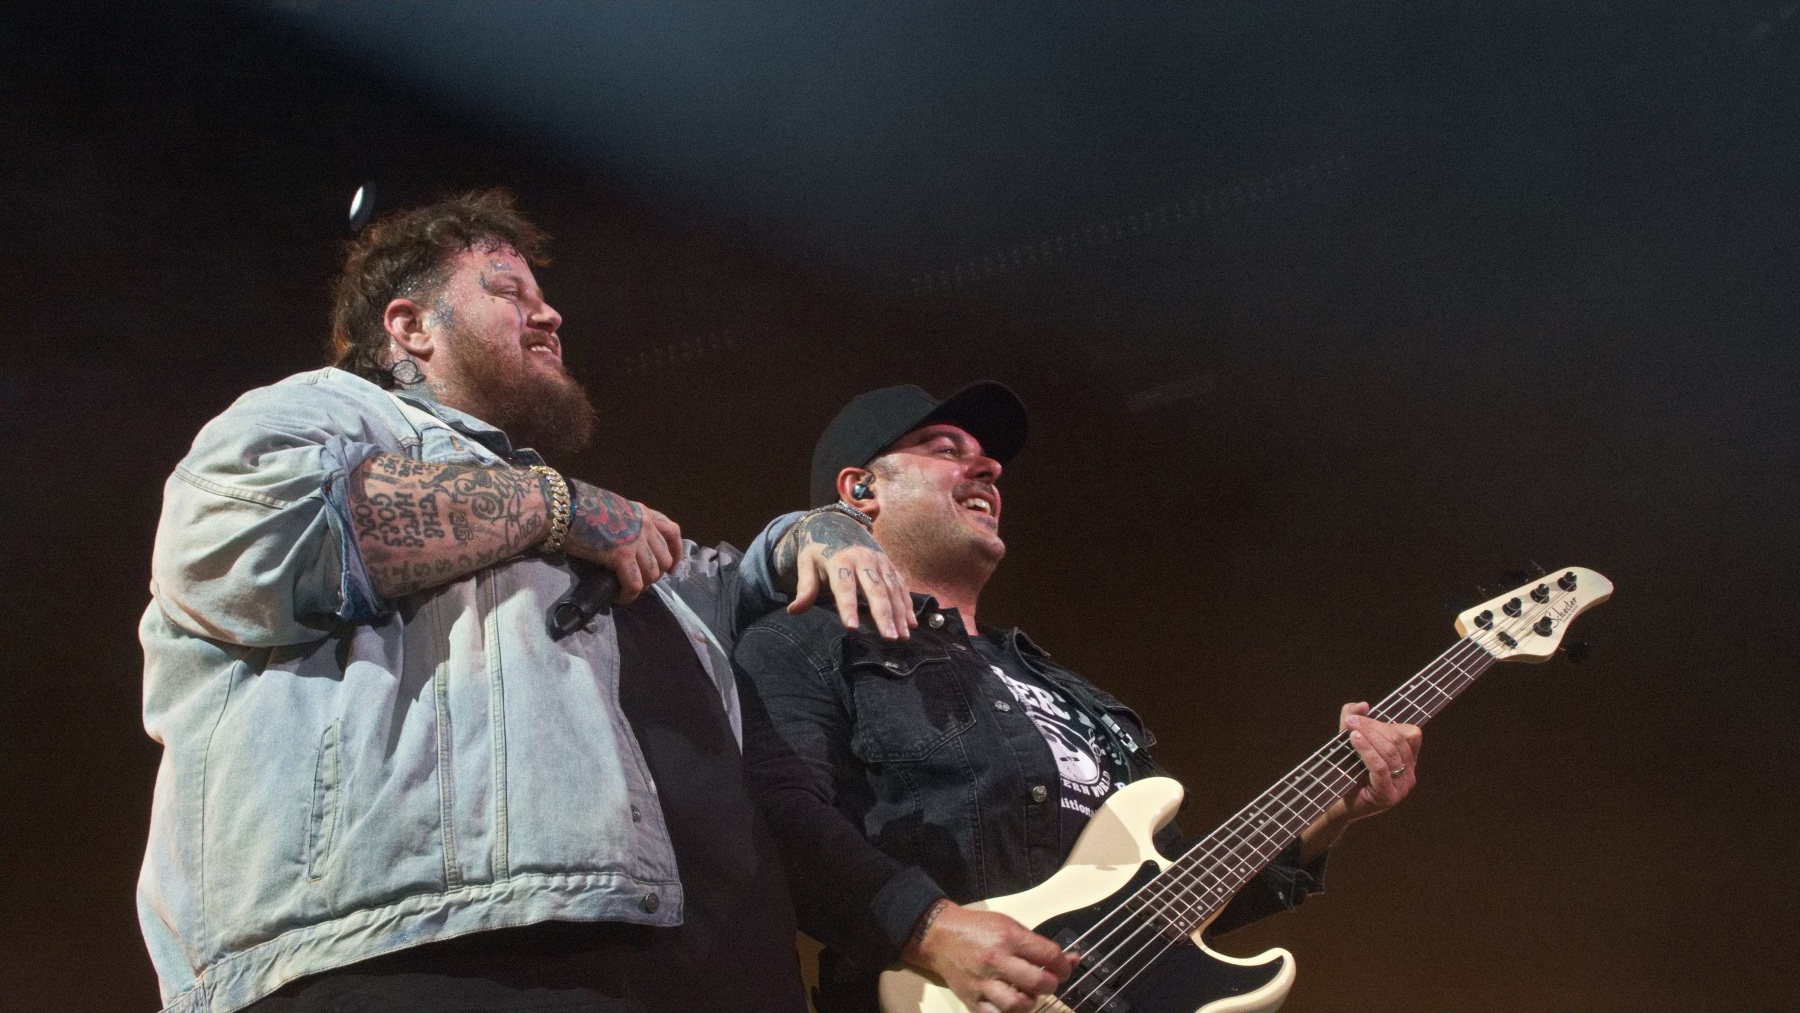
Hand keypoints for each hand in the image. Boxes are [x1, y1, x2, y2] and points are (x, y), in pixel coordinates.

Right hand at [562, 478, 681, 603]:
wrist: (564, 507)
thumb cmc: (581, 505)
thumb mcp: (614, 508)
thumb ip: (627, 523)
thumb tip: (627, 541)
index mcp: (644, 512)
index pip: (673, 533)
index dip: (676, 553)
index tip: (671, 568)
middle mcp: (646, 526)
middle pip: (665, 559)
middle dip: (654, 575)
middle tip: (638, 581)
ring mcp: (636, 541)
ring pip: (653, 574)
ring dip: (641, 586)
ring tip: (626, 589)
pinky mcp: (622, 556)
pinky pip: (635, 584)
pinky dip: (628, 595)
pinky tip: (619, 598)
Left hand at [778, 511, 914, 639]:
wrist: (837, 521)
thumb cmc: (819, 547)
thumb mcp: (806, 562)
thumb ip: (805, 587)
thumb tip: (794, 611)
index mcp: (840, 559)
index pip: (844, 586)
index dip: (848, 607)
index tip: (852, 628)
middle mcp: (864, 559)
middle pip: (875, 589)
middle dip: (883, 615)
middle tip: (889, 638)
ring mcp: (880, 561)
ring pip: (892, 589)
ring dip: (899, 613)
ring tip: (902, 636)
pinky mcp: (889, 564)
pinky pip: (901, 585)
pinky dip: (907, 604)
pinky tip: (911, 623)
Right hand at [903, 902, 1072, 1012]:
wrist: (941, 937)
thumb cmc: (977, 929)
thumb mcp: (1010, 926)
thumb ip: (1039, 945)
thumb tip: (1071, 960)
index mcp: (1008, 938)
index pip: (1049, 955)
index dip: (1063, 966)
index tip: (1063, 969)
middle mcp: (996, 960)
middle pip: (1037, 982)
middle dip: (1051, 985)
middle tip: (1048, 982)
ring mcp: (982, 982)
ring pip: (1017, 1004)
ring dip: (1031, 1002)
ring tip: (1028, 994)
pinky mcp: (971, 999)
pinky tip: (1010, 1003)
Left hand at [1339, 703, 1422, 820]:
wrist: (1337, 803)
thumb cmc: (1346, 772)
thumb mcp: (1350, 742)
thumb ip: (1354, 720)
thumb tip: (1363, 705)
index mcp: (1408, 760)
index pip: (1411, 734)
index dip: (1387, 723)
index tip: (1360, 717)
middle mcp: (1410, 774)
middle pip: (1398, 740)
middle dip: (1373, 726)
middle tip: (1351, 721)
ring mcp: (1402, 787)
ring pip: (1390, 752)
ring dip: (1369, 735)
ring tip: (1350, 728)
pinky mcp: (1388, 796)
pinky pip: (1381, 768)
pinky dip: (1367, 751)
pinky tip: (1354, 740)